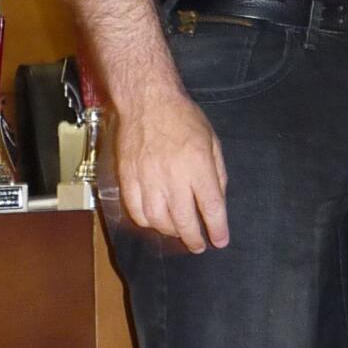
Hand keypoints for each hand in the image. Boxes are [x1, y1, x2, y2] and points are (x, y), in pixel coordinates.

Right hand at [114, 86, 229, 252]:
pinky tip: (155, 220)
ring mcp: (148, 179)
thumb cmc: (183, 118)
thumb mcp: (211, 141)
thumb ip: (217, 173)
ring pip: (158, 221)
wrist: (147, 101)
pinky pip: (136, 211)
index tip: (220, 241)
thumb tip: (217, 201)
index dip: (217, 229)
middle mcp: (173, 177)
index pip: (211, 208)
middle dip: (194, 239)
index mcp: (198, 166)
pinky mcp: (128, 179)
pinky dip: (147, 222)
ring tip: (178, 231)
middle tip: (198, 246)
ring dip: (170, 232)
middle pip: (184, 221)